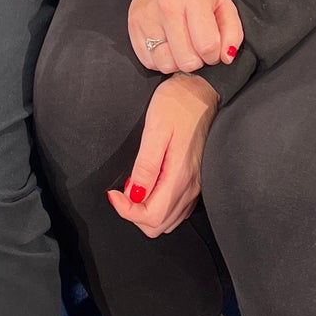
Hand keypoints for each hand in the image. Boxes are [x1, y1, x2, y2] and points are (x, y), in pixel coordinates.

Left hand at [107, 73, 220, 237]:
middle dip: (135, 214)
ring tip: (135, 186)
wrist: (202, 90)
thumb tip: (134, 195)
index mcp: (180, 176)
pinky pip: (178, 209)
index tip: (113, 193)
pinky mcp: (197, 180)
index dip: (126, 211)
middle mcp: (191, 186)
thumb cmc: (178, 104)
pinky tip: (151, 186)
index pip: (151, 216)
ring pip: (168, 220)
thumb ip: (145, 166)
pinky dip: (160, 206)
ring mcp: (196, 185)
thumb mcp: (155, 129)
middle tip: (123, 190)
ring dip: (147, 212)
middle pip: (158, 225)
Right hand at [129, 0, 242, 74]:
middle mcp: (168, 7)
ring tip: (181, 48)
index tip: (212, 49)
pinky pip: (148, 61)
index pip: (207, 46)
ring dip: (177, 63)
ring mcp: (147, 17)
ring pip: (165, 64)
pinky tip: (166, 46)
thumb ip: (233, 32)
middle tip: (196, 48)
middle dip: (196, 61)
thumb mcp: (224, 3)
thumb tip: (226, 57)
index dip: (214, 56)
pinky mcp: (133, 25)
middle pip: (186, 60)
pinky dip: (160, 60)